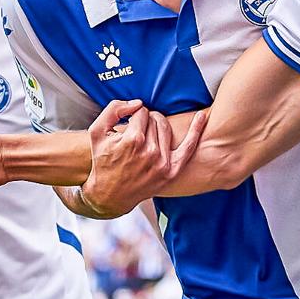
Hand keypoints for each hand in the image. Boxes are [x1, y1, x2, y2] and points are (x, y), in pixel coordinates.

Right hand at [78, 100, 206, 217]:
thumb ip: (114, 109)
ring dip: (158, 125)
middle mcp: (150, 151)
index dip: (133, 116)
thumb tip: (138, 103)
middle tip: (137, 130)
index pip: (141, 112)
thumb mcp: (97, 131)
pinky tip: (202, 117)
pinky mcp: (171, 171)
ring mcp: (162, 162)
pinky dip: (196, 131)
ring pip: (166, 128)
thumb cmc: (103, 161)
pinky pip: (188, 148)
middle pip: (155, 119)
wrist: (109, 195)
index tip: (128, 125)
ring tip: (149, 132)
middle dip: (145, 121)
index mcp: (133, 140)